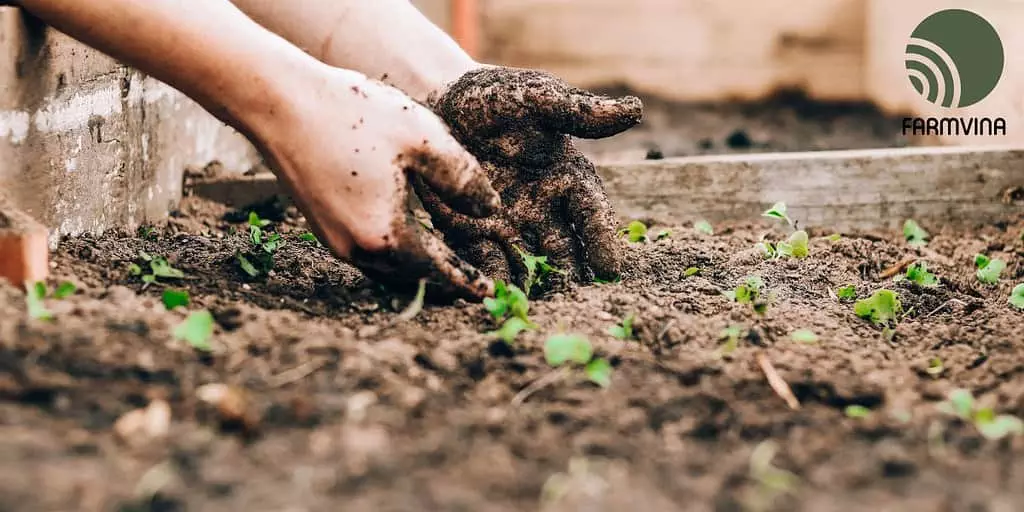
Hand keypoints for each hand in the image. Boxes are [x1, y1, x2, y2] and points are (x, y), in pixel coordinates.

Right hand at [250, 65, 500, 299]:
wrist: (280, 103)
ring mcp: (334, 240)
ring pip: (387, 269)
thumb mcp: (423, 139)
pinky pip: (368, 253)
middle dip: (443, 282)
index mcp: (386, 235)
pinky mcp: (321, 225)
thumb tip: (490, 210)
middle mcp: (357, 249)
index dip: (467, 281)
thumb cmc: (353, 115)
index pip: (438, 270)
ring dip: (417, 270)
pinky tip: (408, 237)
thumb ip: (463, 179)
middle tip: (472, 283)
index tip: (489, 293)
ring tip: (445, 264)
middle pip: (412, 278)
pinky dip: (394, 254)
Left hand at [418, 66, 642, 288]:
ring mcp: (510, 225)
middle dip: (572, 277)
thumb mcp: (536, 98)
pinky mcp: (473, 234)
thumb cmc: (495, 97)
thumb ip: (578, 111)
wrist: (439, 103)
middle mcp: (544, 209)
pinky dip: (493, 281)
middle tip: (577, 302)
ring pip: (530, 264)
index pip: (592, 214)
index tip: (610, 269)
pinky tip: (495, 297)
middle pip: (565, 250)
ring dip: (535, 287)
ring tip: (538, 310)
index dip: (603, 241)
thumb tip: (634, 111)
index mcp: (568, 179)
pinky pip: (487, 263)